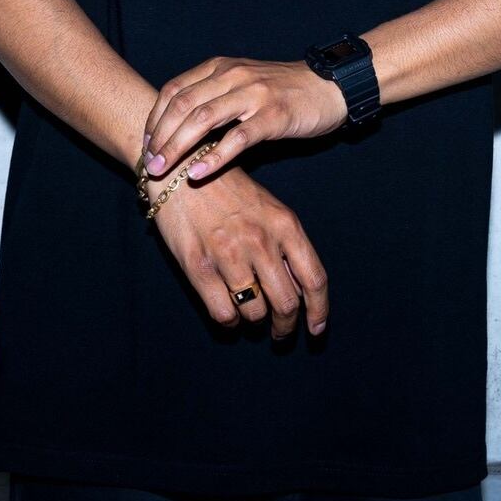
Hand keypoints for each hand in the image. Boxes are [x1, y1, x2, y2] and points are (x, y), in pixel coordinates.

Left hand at [141, 56, 351, 185]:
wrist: (329, 87)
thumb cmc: (282, 91)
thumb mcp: (241, 84)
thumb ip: (212, 97)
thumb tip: (175, 129)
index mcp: (219, 67)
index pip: (174, 90)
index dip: (153, 119)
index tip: (144, 145)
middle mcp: (232, 76)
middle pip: (183, 105)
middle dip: (160, 137)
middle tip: (148, 165)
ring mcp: (253, 94)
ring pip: (203, 119)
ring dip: (178, 147)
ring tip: (164, 170)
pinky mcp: (273, 115)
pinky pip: (237, 138)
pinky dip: (214, 157)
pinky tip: (198, 173)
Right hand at [150, 166, 329, 337]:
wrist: (182, 168)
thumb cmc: (228, 190)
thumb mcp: (268, 208)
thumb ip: (286, 245)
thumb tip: (300, 288)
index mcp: (285, 225)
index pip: (314, 280)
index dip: (319, 311)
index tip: (316, 328)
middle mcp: (261, 241)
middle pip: (287, 303)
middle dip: (285, 325)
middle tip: (280, 332)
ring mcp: (229, 255)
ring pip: (255, 312)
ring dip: (255, 322)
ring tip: (250, 316)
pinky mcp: (199, 265)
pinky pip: (224, 313)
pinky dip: (230, 323)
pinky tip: (229, 317)